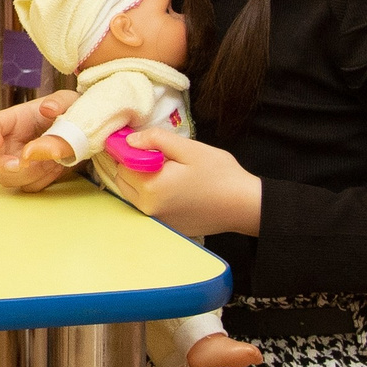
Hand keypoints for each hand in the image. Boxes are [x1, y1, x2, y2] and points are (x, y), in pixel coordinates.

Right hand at [0, 90, 81, 193]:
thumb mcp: (69, 101)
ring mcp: (17, 161)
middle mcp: (9, 142)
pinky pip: (29, 186)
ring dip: (29, 174)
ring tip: (53, 161)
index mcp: (14, 120)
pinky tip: (57, 168)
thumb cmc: (71, 112)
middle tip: (20, 165)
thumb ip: (59, 103)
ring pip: (6, 177)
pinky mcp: (30, 177)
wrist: (83, 137)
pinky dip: (43, 180)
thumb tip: (48, 108)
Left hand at [100, 128, 263, 239]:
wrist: (245, 206)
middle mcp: (148, 208)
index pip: (122, 164)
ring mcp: (157, 221)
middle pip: (123, 181)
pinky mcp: (166, 227)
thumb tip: (129, 140)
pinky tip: (175, 189)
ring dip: (142, 182)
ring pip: (133, 195)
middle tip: (162, 159)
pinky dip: (153, 196)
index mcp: (151, 187)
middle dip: (135, 167)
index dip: (132, 150)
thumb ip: (155, 140)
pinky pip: (147, 207)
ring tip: (170, 174)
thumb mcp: (189, 148)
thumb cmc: (220, 174)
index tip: (147, 145)